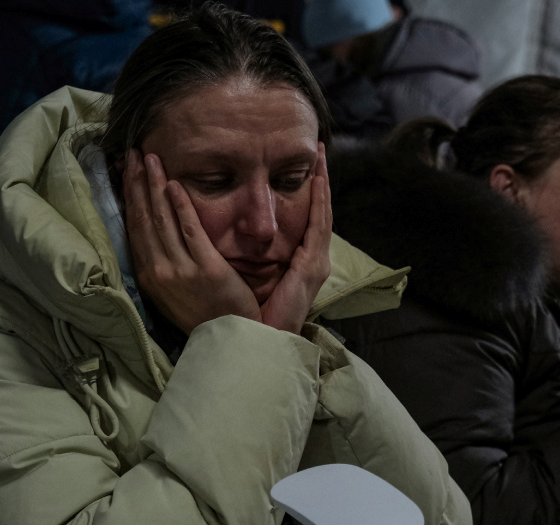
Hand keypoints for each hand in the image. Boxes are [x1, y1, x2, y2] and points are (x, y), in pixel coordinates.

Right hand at [123, 149, 260, 333]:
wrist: (232, 341)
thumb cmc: (208, 317)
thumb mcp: (176, 293)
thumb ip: (168, 264)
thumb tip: (161, 235)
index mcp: (151, 277)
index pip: (135, 228)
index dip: (130, 197)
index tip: (128, 171)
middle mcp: (159, 272)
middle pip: (143, 218)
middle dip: (137, 183)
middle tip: (135, 153)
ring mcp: (180, 271)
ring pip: (161, 220)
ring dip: (153, 186)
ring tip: (150, 158)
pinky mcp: (206, 270)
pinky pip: (190, 231)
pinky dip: (180, 206)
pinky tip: (174, 184)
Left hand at [256, 143, 331, 334]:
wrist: (264, 341)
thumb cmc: (255, 314)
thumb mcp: (252, 277)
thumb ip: (253, 256)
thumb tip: (236, 237)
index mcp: (301, 261)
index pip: (307, 218)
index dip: (311, 191)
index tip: (310, 164)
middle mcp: (314, 258)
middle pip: (320, 209)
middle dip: (322, 178)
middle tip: (321, 147)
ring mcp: (317, 262)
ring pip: (323, 213)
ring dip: (323, 182)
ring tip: (322, 155)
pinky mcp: (313, 266)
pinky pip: (318, 227)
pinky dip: (319, 201)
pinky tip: (317, 180)